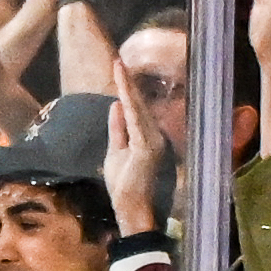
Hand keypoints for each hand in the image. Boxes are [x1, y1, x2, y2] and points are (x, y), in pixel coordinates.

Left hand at [104, 55, 166, 237]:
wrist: (131, 210)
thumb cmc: (125, 186)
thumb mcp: (116, 152)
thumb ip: (117, 129)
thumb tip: (116, 105)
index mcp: (147, 138)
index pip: (136, 111)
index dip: (128, 91)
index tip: (119, 70)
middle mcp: (155, 136)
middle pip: (138, 105)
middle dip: (127, 83)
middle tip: (118, 60)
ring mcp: (153, 141)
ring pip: (138, 109)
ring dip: (127, 87)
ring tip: (118, 67)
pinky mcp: (148, 147)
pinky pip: (136, 120)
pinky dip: (129, 104)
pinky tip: (122, 89)